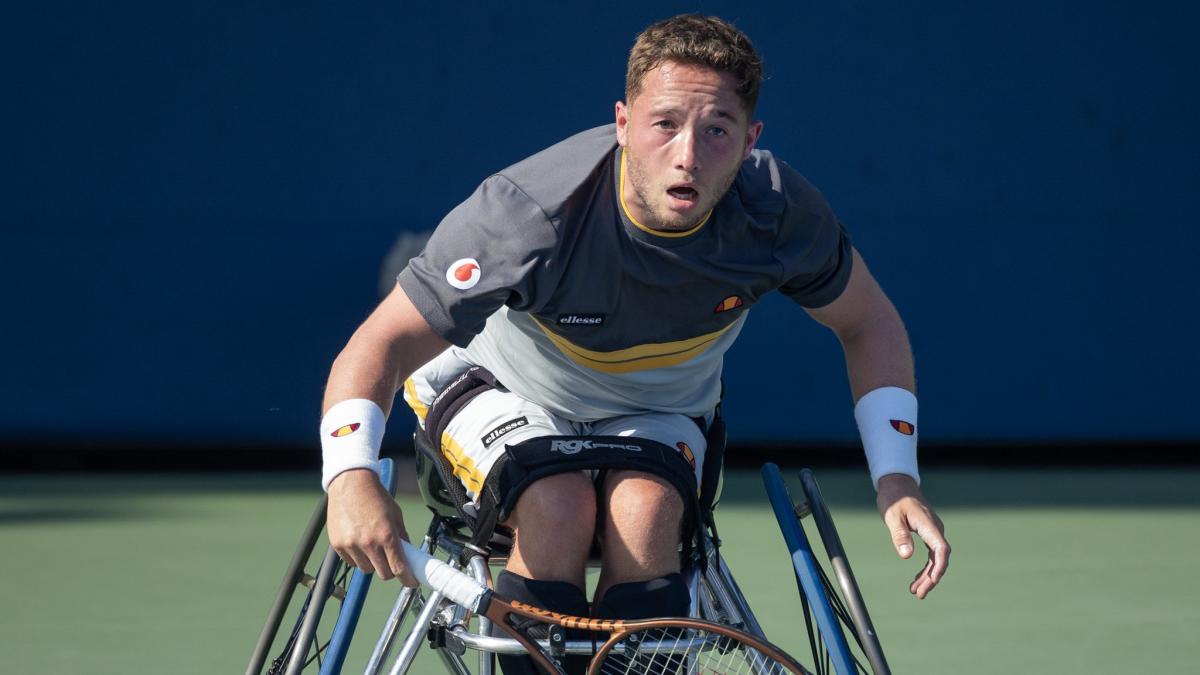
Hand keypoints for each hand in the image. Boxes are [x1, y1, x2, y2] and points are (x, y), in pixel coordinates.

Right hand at [326, 468, 417, 585]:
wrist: (350, 483)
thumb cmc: (375, 496)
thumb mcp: (395, 515)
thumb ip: (402, 536)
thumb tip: (409, 554)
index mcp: (387, 535)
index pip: (399, 568)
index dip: (407, 579)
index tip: (411, 582)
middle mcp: (369, 543)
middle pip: (383, 574)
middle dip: (390, 570)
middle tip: (391, 561)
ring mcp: (352, 545)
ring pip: (366, 569)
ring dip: (372, 563)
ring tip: (372, 545)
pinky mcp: (338, 545)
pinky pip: (351, 562)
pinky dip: (357, 557)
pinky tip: (359, 542)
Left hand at [876, 473, 949, 598]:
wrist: (898, 484)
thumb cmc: (894, 498)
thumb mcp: (892, 516)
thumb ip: (899, 535)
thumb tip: (906, 556)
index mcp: (928, 525)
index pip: (941, 550)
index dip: (939, 567)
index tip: (931, 582)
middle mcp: (935, 529)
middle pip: (939, 558)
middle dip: (931, 578)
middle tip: (918, 594)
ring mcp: (933, 531)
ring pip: (936, 558)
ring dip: (928, 575)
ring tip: (916, 591)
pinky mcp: (928, 533)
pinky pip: (931, 554)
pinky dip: (926, 567)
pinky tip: (917, 578)